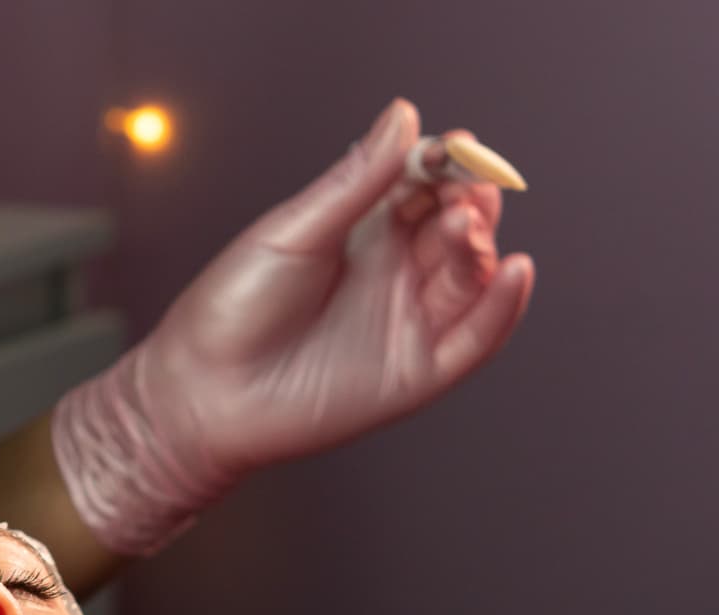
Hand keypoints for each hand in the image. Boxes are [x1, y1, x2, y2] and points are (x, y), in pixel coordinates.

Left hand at [52, 98, 534, 554]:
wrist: (204, 393)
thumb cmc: (231, 311)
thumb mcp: (292, 234)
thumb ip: (354, 184)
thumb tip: (402, 117)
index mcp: (363, 231)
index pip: (424, 185)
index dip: (445, 163)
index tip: (454, 145)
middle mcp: (393, 271)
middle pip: (457, 226)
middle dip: (470, 201)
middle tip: (463, 190)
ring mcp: (407, 320)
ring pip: (472, 276)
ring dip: (482, 246)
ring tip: (466, 224)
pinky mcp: (416, 372)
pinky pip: (474, 340)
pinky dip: (501, 308)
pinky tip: (514, 273)